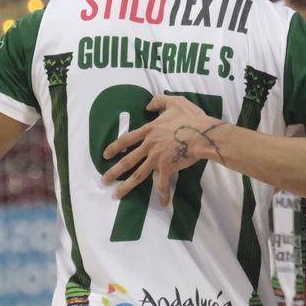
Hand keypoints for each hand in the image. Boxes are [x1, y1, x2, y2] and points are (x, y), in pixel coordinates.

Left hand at [100, 93, 215, 205]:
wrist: (202, 134)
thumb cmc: (191, 117)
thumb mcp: (175, 102)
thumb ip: (159, 101)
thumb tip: (148, 105)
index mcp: (149, 130)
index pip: (127, 139)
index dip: (115, 147)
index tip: (105, 155)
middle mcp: (149, 146)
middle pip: (127, 160)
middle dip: (113, 171)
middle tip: (103, 180)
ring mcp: (157, 158)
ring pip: (138, 175)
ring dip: (125, 186)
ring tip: (116, 195)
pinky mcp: (167, 168)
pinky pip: (163, 183)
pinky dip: (163, 194)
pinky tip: (164, 204)